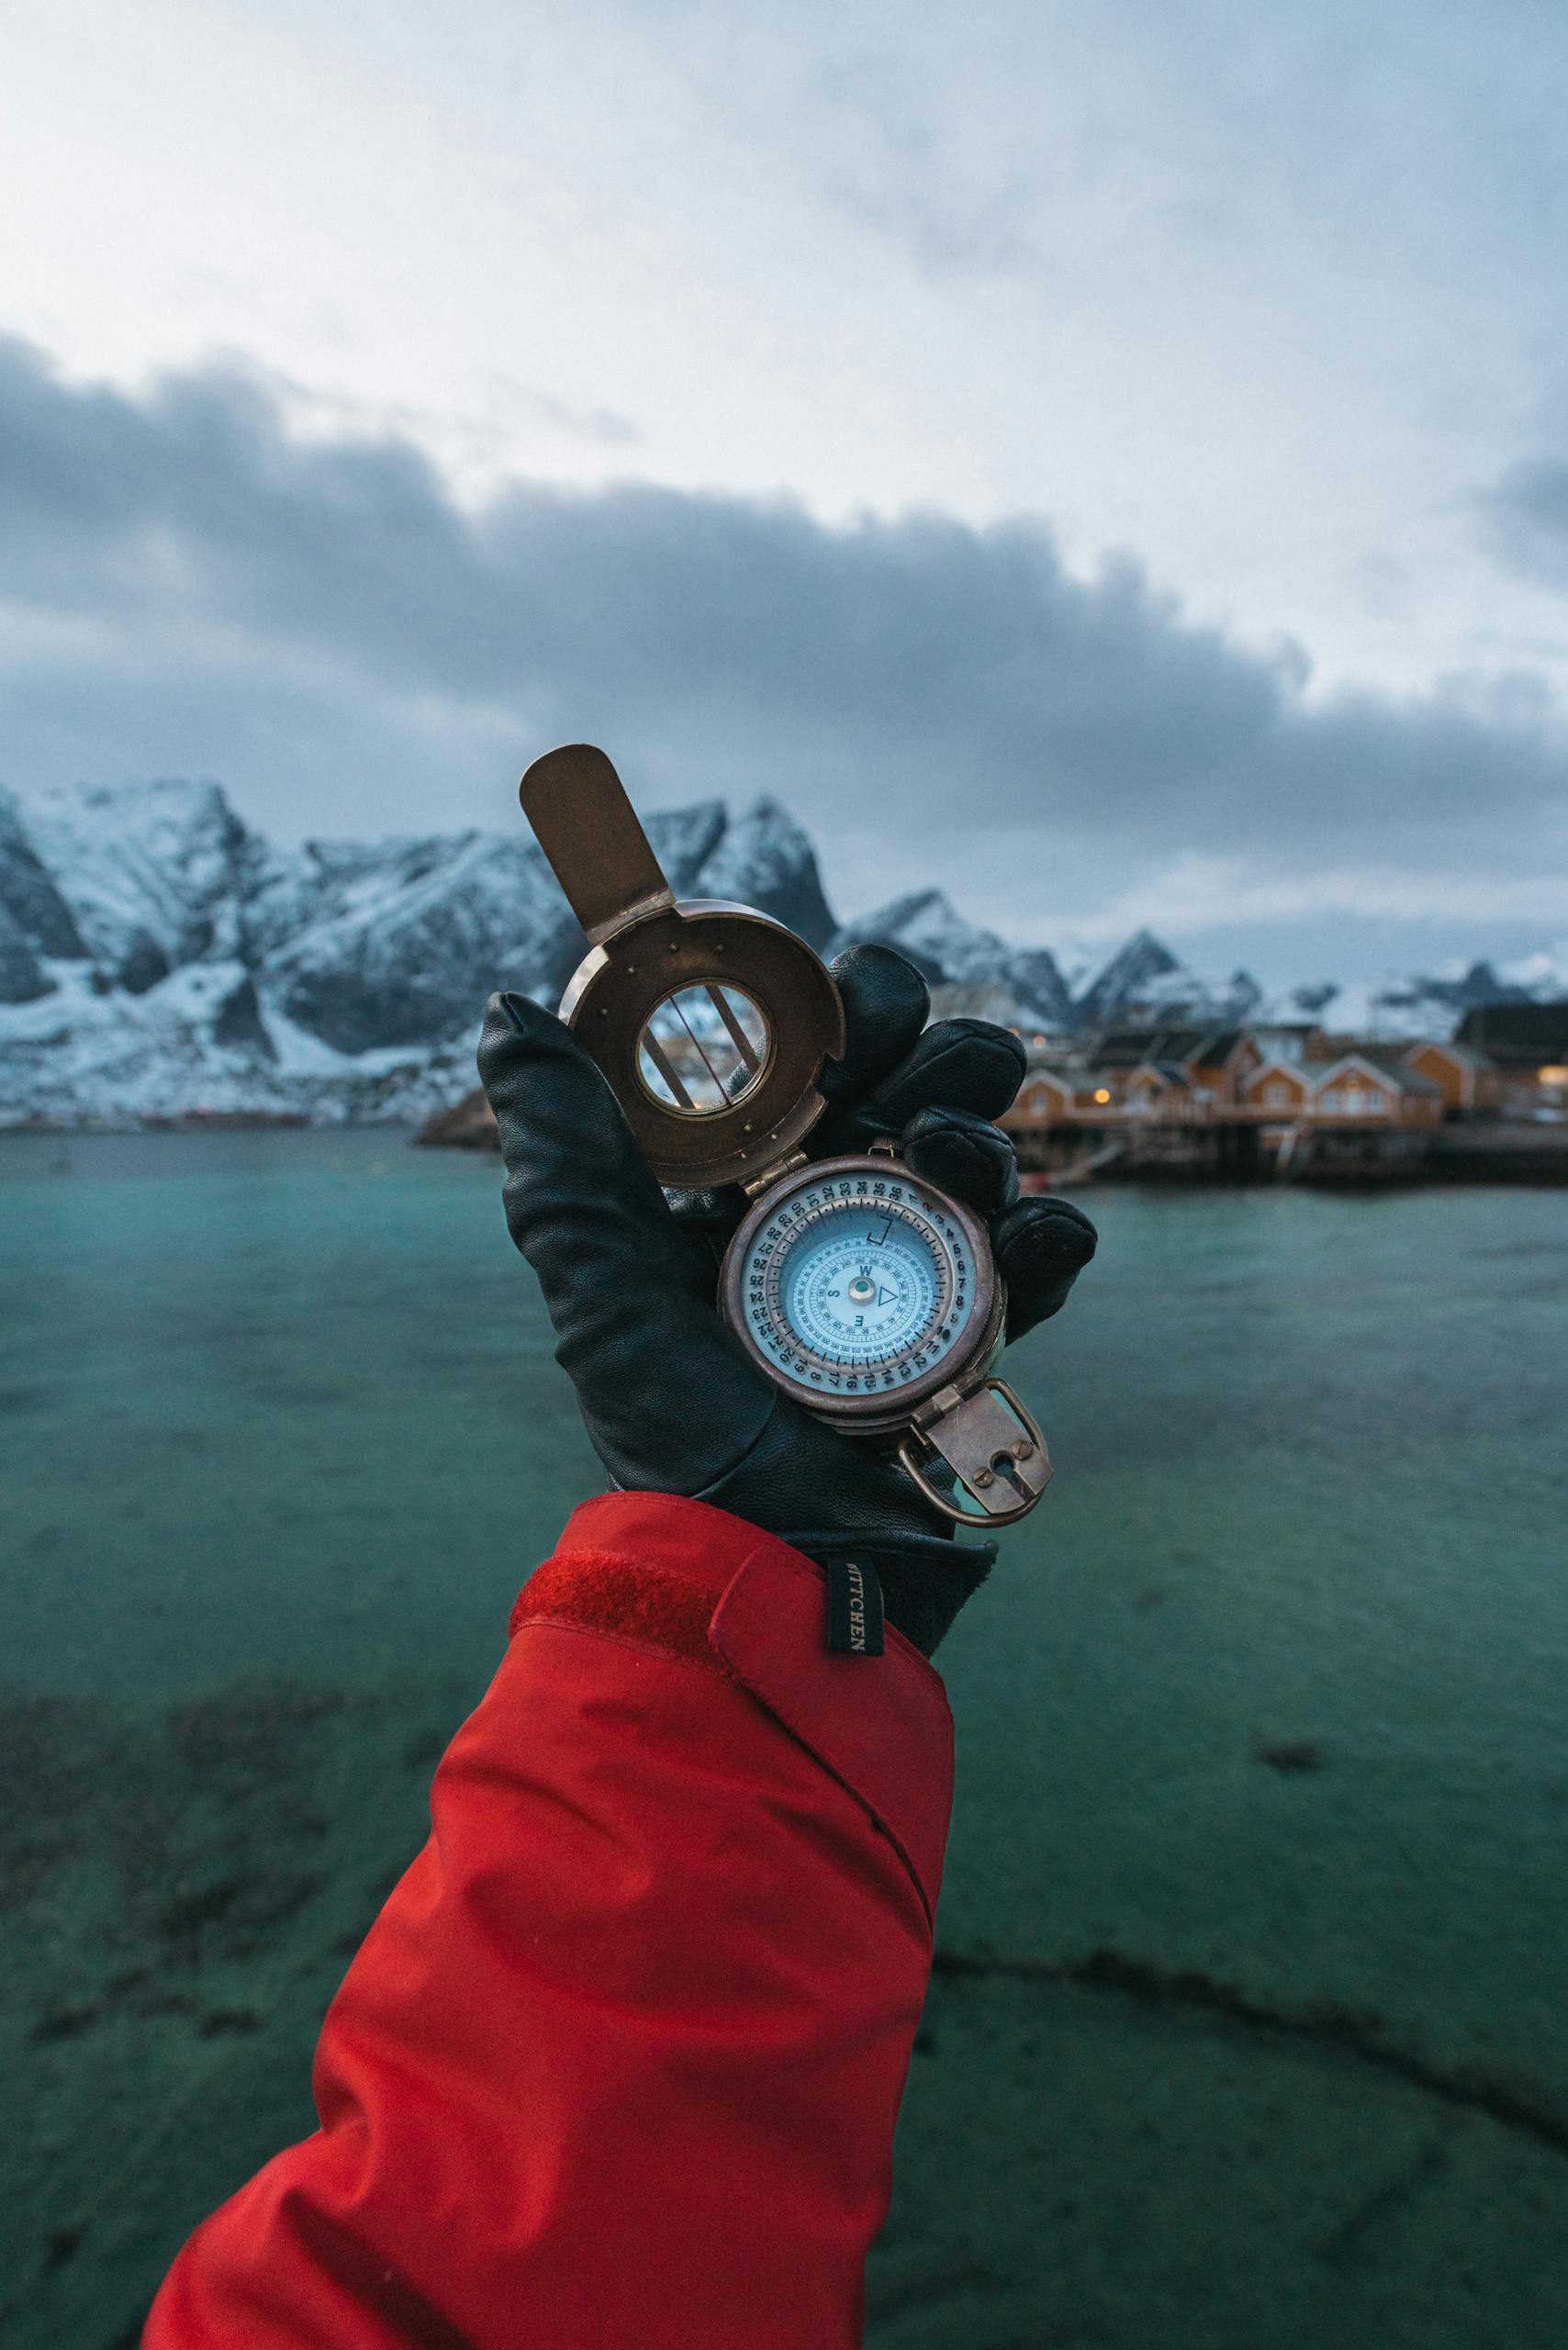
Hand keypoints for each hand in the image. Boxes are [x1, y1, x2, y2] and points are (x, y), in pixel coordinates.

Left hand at [477, 945, 1095, 1655]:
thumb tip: (505, 1009)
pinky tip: (1030, 1241)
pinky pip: (1039, 1255)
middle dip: (943, 1052)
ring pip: (984, 1154)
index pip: (813, 1057)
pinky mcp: (976, 1335)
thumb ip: (562, 1157)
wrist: (781, 1578)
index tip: (849, 1009)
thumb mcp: (605, 1292)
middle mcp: (833, 1214)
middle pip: (917, 1083)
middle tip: (930, 1075)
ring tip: (957, 1161)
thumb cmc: (679, 1443)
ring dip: (987, 1134)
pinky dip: (1049, 1233)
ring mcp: (913, 1271)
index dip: (845, 1010)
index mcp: (746, 1185)